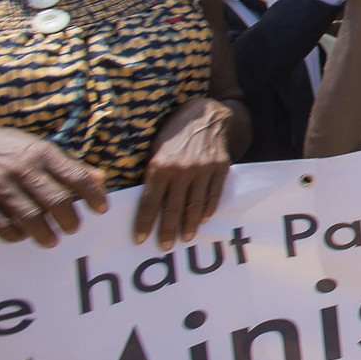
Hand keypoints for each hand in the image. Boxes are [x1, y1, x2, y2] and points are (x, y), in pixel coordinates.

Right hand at [0, 127, 106, 245]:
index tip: (101, 210)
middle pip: (57, 201)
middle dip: (70, 220)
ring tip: (52, 239)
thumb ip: (69, 165)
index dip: (93, 195)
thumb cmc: (6, 150)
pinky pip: (3, 227)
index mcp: (41, 153)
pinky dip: (17, 236)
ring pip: (31, 218)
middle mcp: (22, 169)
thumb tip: (101, 179)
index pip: (76, 176)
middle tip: (74, 228)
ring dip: (46, 234)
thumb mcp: (37, 148)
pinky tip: (22, 235)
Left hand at [139, 97, 234, 247]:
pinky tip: (203, 219)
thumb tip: (142, 198)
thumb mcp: (156, 147)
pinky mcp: (220, 168)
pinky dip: (208, 209)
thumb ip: (152, 172)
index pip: (149, 201)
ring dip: (188, 225)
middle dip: (167, 230)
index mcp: (160, 165)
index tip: (139, 239)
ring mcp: (203, 169)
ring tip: (185, 238)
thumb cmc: (175, 130)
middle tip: (164, 247)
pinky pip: (213, 194)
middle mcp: (181, 170)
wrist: (208, 113)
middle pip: (172, 208)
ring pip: (194, 205)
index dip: (144, 222)